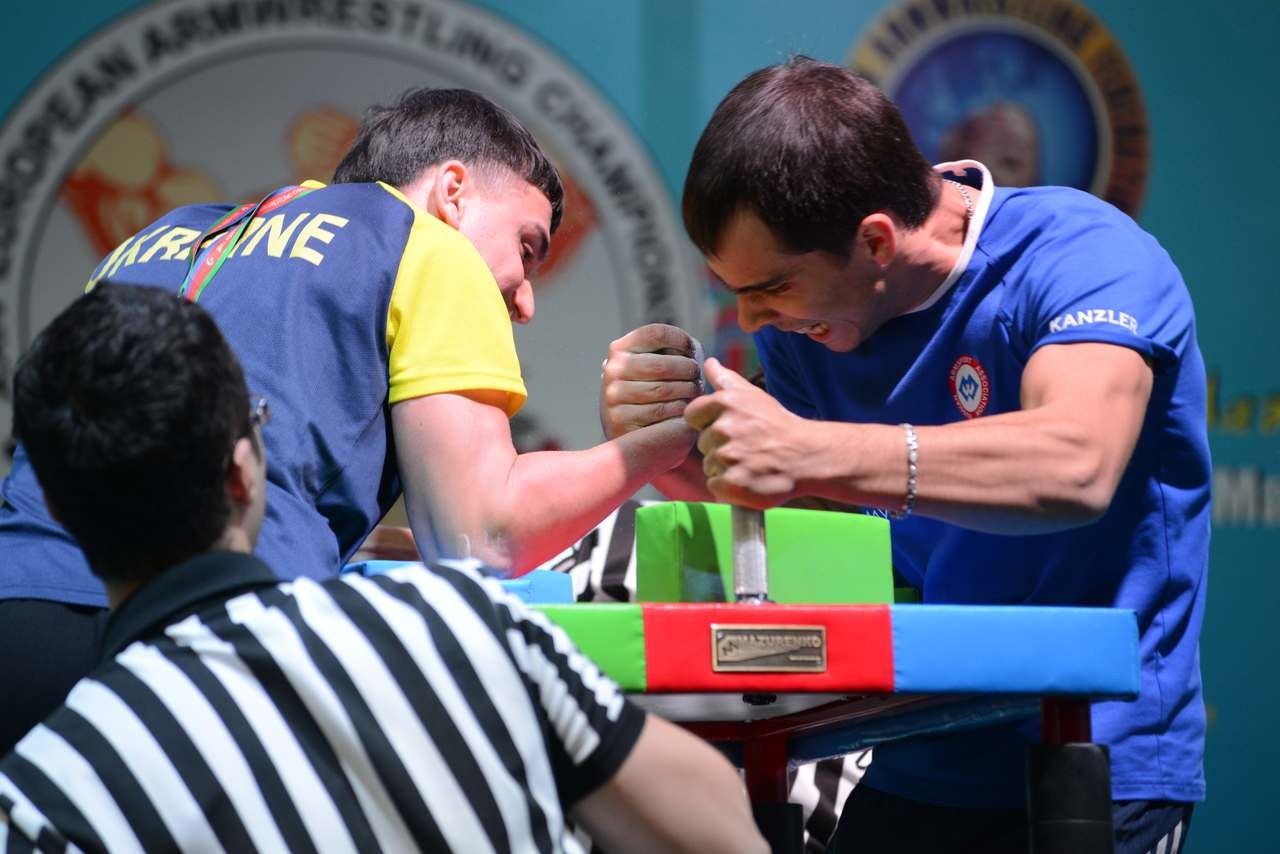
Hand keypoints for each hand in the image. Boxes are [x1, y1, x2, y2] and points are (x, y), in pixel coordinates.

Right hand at [600, 323, 701, 439]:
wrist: (629, 437)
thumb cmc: (649, 394)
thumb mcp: (652, 367)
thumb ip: (669, 353)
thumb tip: (692, 349)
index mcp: (620, 349)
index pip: (656, 333)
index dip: (681, 340)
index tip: (693, 351)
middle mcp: (613, 370)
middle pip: (663, 364)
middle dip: (688, 370)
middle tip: (698, 378)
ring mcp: (613, 395)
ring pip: (663, 390)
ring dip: (687, 391)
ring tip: (695, 392)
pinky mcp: (619, 420)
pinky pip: (660, 412)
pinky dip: (678, 410)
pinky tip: (684, 410)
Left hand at [684, 358, 817, 507]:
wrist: (807, 457)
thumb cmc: (779, 426)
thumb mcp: (754, 397)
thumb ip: (726, 379)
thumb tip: (709, 362)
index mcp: (725, 403)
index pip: (692, 415)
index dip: (708, 423)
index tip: (730, 428)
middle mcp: (724, 428)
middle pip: (702, 443)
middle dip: (720, 446)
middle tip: (747, 447)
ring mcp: (728, 457)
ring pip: (709, 465)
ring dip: (725, 468)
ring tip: (750, 463)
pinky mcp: (732, 483)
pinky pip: (715, 486)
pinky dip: (729, 487)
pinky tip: (748, 479)